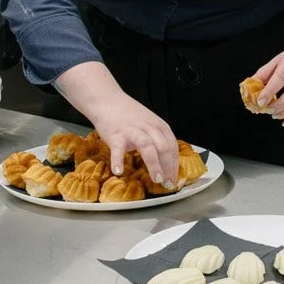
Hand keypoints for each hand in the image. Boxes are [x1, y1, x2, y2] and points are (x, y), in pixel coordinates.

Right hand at [55, 61, 179, 188]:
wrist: (108, 101)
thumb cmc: (129, 115)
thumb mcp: (150, 124)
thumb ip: (158, 139)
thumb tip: (166, 162)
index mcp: (159, 126)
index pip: (172, 147)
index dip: (175, 164)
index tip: (174, 178)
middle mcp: (148, 128)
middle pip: (164, 148)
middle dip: (168, 167)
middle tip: (168, 183)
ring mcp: (132, 131)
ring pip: (147, 147)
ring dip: (154, 164)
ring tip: (156, 179)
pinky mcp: (116, 135)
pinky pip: (118, 149)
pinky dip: (118, 160)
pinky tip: (118, 171)